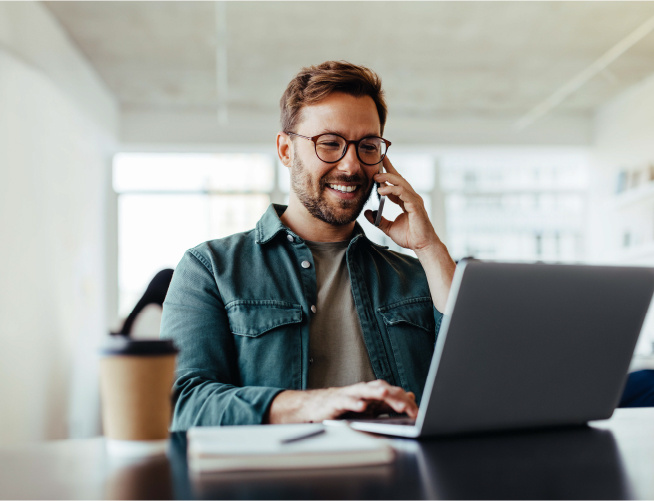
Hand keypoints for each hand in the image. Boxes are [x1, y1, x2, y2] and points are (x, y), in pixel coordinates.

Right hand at [267, 380, 417, 423]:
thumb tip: (410, 396)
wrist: (316, 407)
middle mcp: (363, 391)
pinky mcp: (336, 401)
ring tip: (386, 395)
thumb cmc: (344, 407)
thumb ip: (389, 404)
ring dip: (376, 392)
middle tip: (408, 407)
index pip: (393, 394)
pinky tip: (361, 406)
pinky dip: (354, 403)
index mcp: (372, 393)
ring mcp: (349, 395)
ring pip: (365, 391)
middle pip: (382, 390)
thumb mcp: (370, 408)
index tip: (417, 413)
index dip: (405, 402)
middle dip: (395, 398)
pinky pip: (346, 401)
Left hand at [364, 156, 440, 252]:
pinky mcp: (415, 205)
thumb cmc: (410, 237)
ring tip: (376, 177)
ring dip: (387, 178)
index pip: (396, 183)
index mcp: (405, 201)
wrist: (421, 246)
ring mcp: (414, 200)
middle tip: (376, 164)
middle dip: (388, 169)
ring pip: (400, 183)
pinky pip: (403, 192)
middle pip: (399, 178)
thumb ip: (378, 220)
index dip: (387, 173)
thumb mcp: (388, 227)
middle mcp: (411, 198)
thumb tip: (367, 213)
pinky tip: (381, 191)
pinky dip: (392, 190)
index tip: (378, 165)